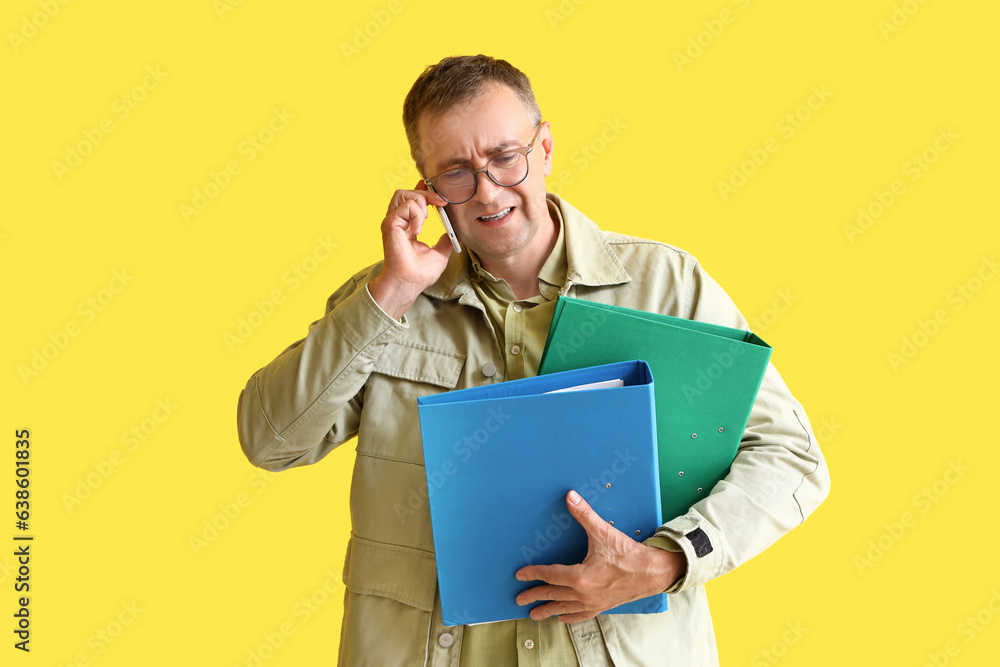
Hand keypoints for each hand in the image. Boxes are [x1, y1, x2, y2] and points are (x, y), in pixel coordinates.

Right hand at [368, 181, 453, 318]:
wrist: (409, 283)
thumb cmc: (420, 274)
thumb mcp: (440, 254)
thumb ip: (445, 241)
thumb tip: (454, 234)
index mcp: (406, 227)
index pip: (410, 201)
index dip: (421, 191)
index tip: (435, 191)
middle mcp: (397, 222)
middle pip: (406, 193)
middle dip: (425, 194)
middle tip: (440, 203)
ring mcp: (392, 222)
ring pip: (403, 194)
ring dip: (420, 201)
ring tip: (426, 218)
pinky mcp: (390, 224)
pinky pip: (406, 206)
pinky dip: (417, 214)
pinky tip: (418, 230)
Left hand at [514, 490, 685, 623]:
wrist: (653, 572)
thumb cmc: (628, 553)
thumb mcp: (603, 531)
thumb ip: (584, 514)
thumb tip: (570, 497)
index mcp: (580, 577)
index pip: (549, 575)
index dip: (533, 574)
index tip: (519, 575)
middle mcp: (584, 593)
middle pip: (552, 594)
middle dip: (534, 596)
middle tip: (518, 599)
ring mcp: (593, 602)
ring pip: (564, 608)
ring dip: (547, 611)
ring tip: (534, 615)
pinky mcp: (602, 606)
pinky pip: (581, 615)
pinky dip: (569, 616)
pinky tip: (562, 618)